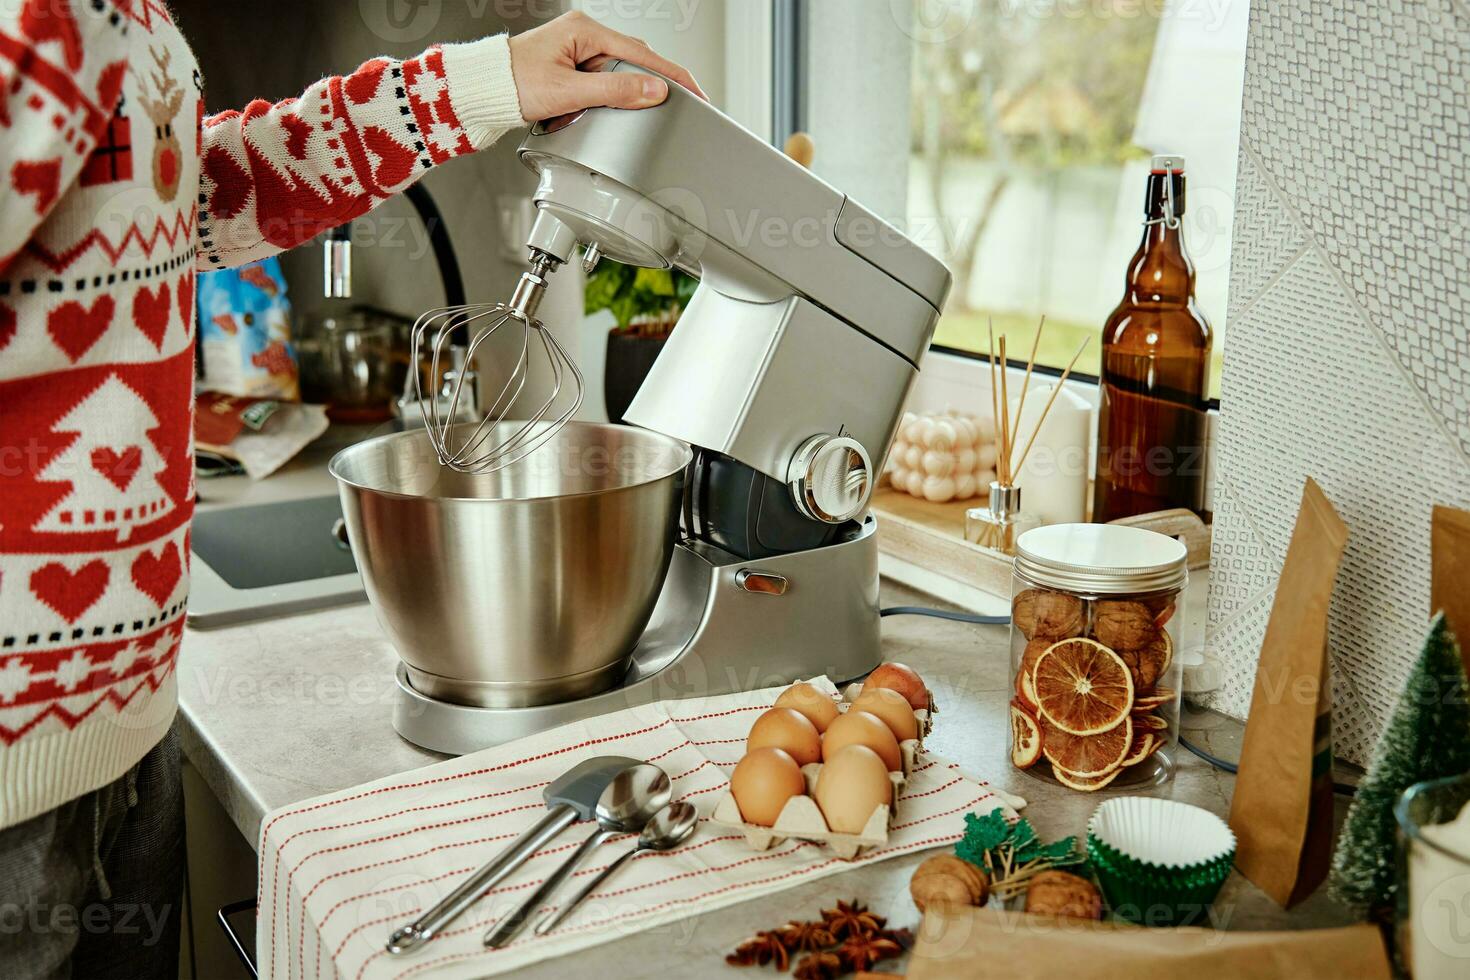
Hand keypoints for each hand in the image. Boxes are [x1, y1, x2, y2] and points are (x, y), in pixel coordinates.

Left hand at [508, 11, 706, 121]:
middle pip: (636, 61)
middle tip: (677, 108)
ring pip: (620, 73)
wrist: (481, 93)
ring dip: (626, 94)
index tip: (696, 93)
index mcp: (586, 30)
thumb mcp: (569, 91)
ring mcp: (578, 51)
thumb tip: (654, 90)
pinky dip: (611, 97)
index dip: (673, 76)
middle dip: (653, 85)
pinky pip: (604, 80)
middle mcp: (584, 35)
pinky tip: (610, 110)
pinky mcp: (572, 67)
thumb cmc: (512, 84)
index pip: (643, 53)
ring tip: (635, 113)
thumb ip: (615, 90)